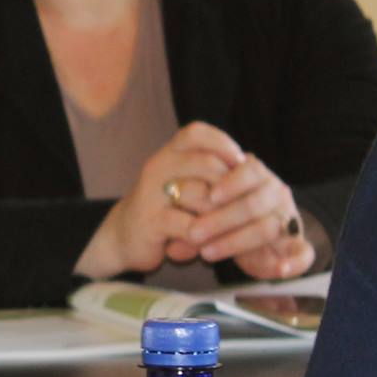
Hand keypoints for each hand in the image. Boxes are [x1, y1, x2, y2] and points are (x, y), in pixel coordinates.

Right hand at [75, 122, 241, 279]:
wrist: (123, 236)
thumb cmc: (165, 207)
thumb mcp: (184, 181)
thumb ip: (209, 170)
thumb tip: (252, 165)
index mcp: (168, 154)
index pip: (196, 133)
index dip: (223, 144)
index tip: (240, 163)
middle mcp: (157, 168)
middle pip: (206, 163)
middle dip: (230, 185)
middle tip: (239, 203)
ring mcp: (152, 194)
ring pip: (200, 195)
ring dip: (220, 213)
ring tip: (224, 226)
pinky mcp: (151, 222)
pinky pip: (188, 225)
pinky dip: (205, 235)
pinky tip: (207, 243)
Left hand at [181, 150, 315, 279]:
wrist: (249, 234)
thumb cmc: (218, 216)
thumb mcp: (202, 211)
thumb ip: (189, 218)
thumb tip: (173, 249)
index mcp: (256, 177)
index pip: (250, 171)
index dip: (232, 182)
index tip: (211, 195)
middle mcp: (275, 195)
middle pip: (255, 202)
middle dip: (222, 219)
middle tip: (193, 233)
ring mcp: (287, 220)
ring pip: (269, 227)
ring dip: (236, 241)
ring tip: (206, 253)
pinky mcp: (297, 246)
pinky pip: (303, 254)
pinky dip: (293, 263)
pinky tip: (278, 271)